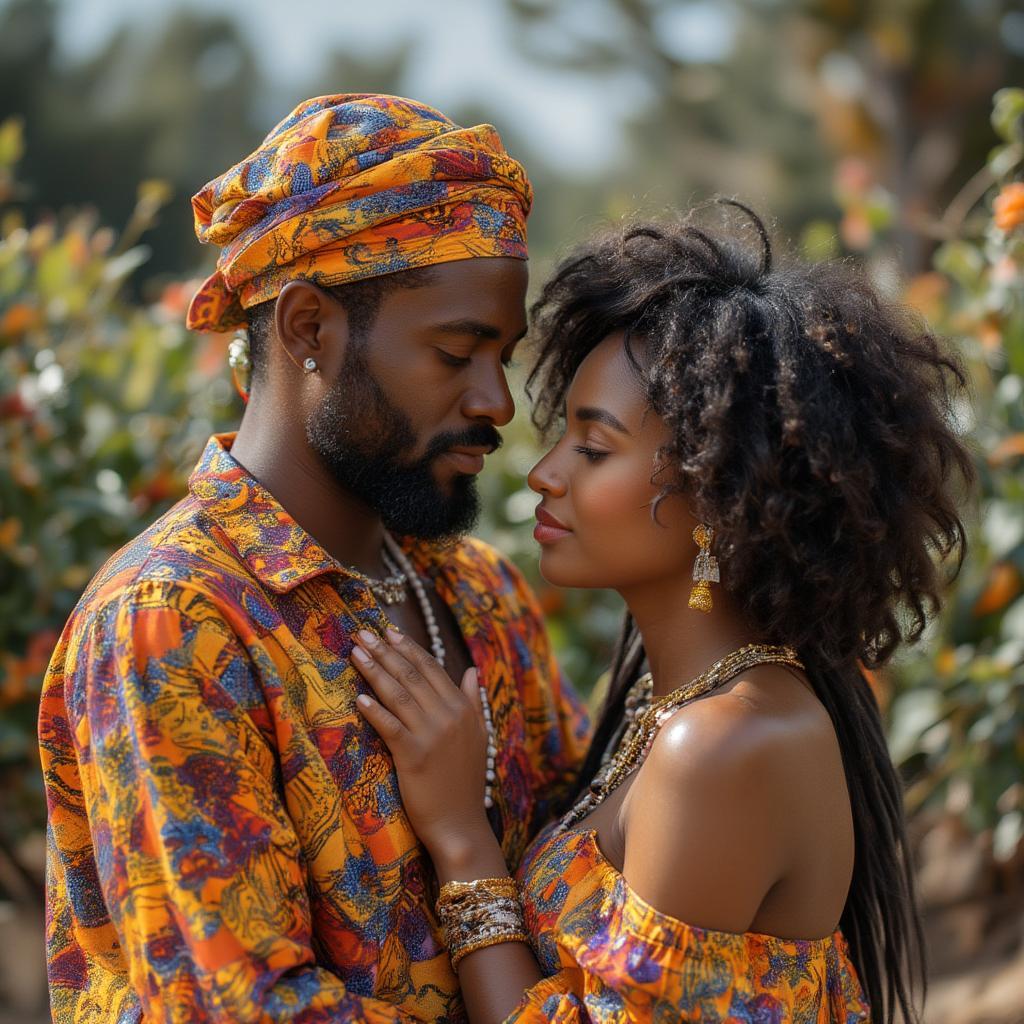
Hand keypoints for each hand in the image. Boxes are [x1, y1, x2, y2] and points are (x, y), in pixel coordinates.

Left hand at [351, 628, 491, 860]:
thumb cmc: (463, 782)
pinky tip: (359, 697)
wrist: (460, 824)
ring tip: (356, 652)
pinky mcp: (415, 756)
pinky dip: (375, 710)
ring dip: (376, 671)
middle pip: (412, 675)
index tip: (388, 631)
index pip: (432, 668)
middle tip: (362, 632)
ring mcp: (433, 735)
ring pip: (399, 694)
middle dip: (386, 651)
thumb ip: (472, 701)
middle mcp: (450, 716)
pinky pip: (391, 726)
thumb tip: (472, 670)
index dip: (408, 647)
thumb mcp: (478, 736)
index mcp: (464, 708)